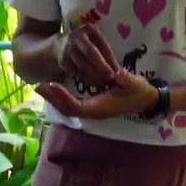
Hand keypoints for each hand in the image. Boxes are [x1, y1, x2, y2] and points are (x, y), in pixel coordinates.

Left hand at [35, 69, 158, 119]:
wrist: (147, 100)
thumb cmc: (141, 92)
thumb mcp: (135, 83)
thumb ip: (126, 79)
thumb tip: (117, 74)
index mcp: (102, 108)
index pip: (76, 107)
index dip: (62, 98)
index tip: (52, 85)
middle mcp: (94, 112)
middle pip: (68, 109)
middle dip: (53, 98)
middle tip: (38, 85)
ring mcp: (93, 110)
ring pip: (68, 108)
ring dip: (54, 99)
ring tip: (42, 86)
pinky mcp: (93, 106)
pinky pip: (73, 105)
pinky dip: (62, 98)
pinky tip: (54, 88)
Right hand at [54, 24, 120, 86]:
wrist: (60, 47)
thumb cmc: (86, 45)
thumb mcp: (96, 43)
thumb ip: (106, 54)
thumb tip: (120, 72)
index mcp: (89, 30)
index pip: (103, 45)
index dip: (111, 59)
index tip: (119, 72)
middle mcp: (77, 36)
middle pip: (91, 53)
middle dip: (102, 67)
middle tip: (111, 80)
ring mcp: (68, 49)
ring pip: (83, 65)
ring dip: (95, 77)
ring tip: (105, 85)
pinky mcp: (63, 61)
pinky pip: (77, 73)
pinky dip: (87, 80)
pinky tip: (94, 84)